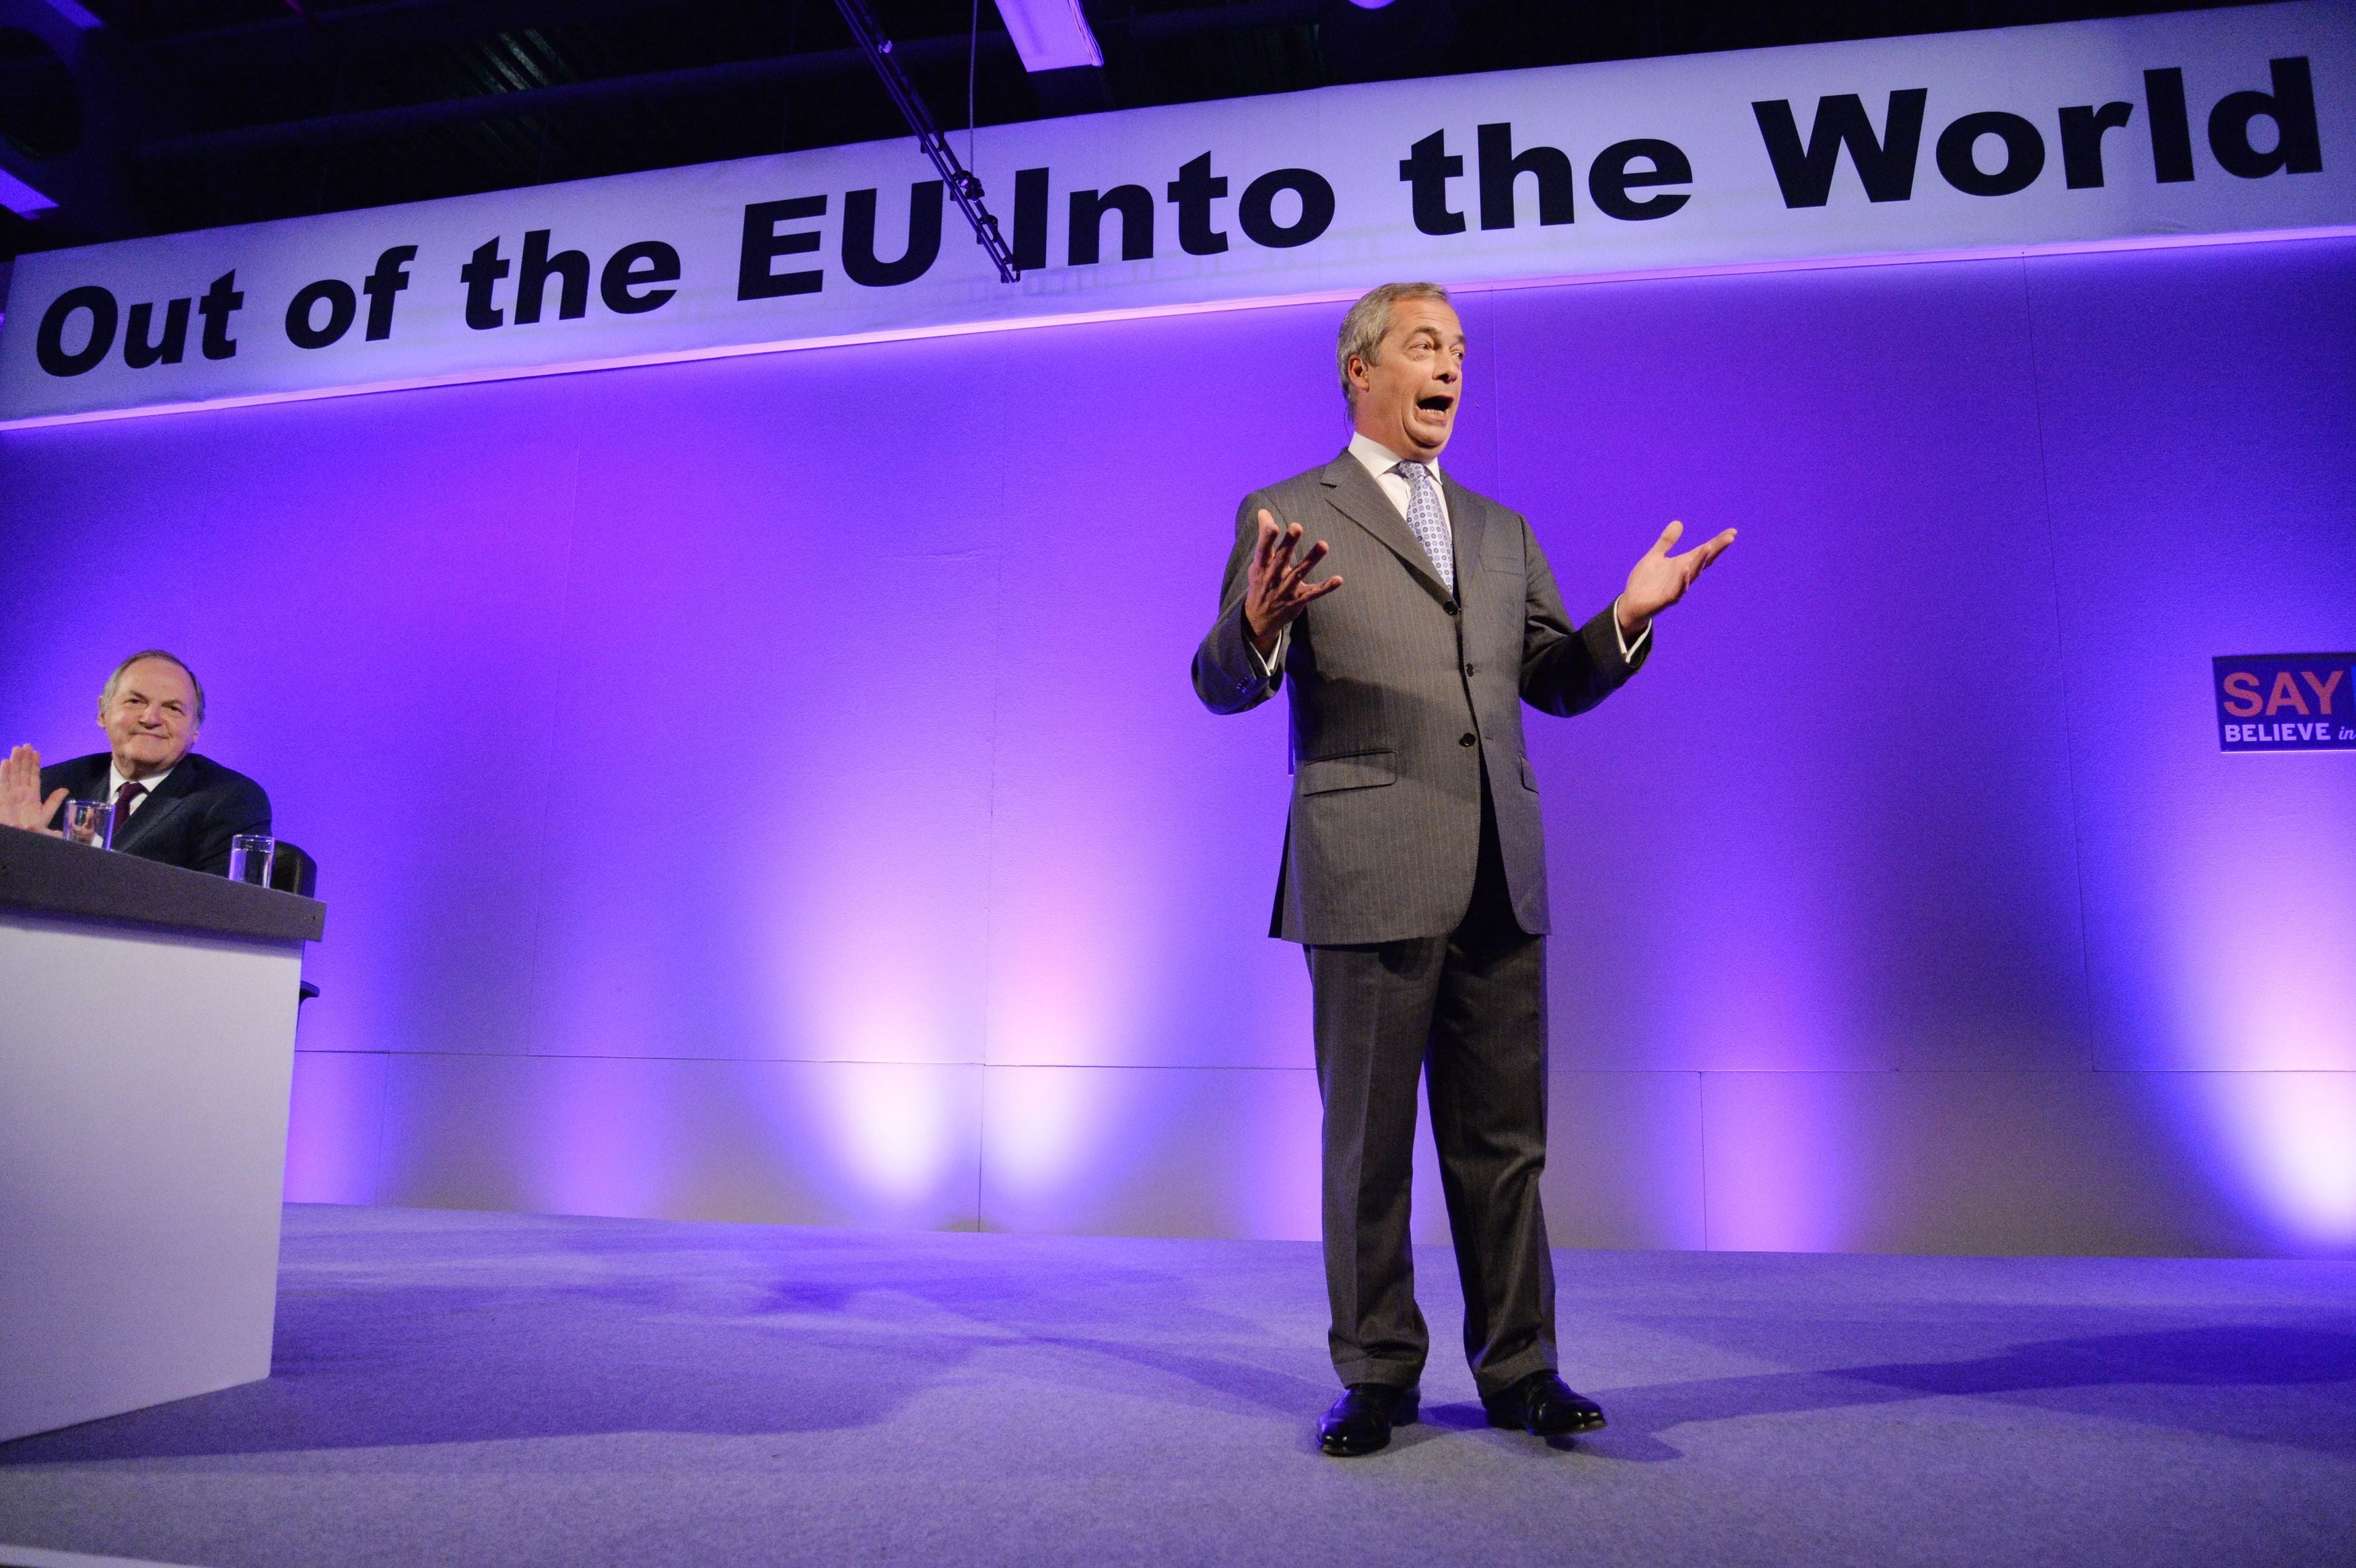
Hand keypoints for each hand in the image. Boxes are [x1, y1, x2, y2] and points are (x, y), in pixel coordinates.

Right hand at [1, 744, 64, 833]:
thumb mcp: (45, 815)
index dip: (34, 764)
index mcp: (32, 796)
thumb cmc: (32, 830)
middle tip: (26, 745)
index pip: (33, 776)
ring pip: (12, 775)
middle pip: (22, 772)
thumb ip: (53, 802)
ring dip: (15, 762)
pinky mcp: (1, 799)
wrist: (21, 839)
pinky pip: (2, 784)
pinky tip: (6, 762)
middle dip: (24, 759)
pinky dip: (3, 773)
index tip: (36, 752)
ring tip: (18, 749)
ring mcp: (10, 795)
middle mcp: (20, 793)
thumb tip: (65, 789)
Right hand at [1243, 509, 1342, 655]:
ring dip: (1311, 559)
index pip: (1263, 550)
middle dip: (1289, 543)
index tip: (1272, 525)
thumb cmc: (1261, 583)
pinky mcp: (1298, 600)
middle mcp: (1273, 578)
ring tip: (1323, 545)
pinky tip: (1339, 579)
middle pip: (1282, 558)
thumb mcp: (1258, 562)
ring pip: (1300, 573)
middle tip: (1296, 526)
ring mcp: (1286, 590)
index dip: (1267, 538)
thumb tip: (1263, 511)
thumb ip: (1264, 537)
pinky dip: (1326, 587)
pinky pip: (1314, 593)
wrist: (1259, 619)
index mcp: (1261, 567)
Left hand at [1620, 519, 1735, 635]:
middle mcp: (1684, 576)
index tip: (1732, 531)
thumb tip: (1678, 522)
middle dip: (1717, 549)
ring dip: (1701, 561)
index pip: (1704, 552)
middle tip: (1730, 537)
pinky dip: (1683, 580)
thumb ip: (1667, 541)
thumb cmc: (1645, 581)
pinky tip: (1686, 569)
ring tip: (1708, 547)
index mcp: (1683, 564)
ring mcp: (1677, 588)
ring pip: (1693, 574)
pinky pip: (1678, 590)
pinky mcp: (1667, 599)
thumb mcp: (1655, 556)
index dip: (1718, 542)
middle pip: (1704, 561)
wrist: (1631, 603)